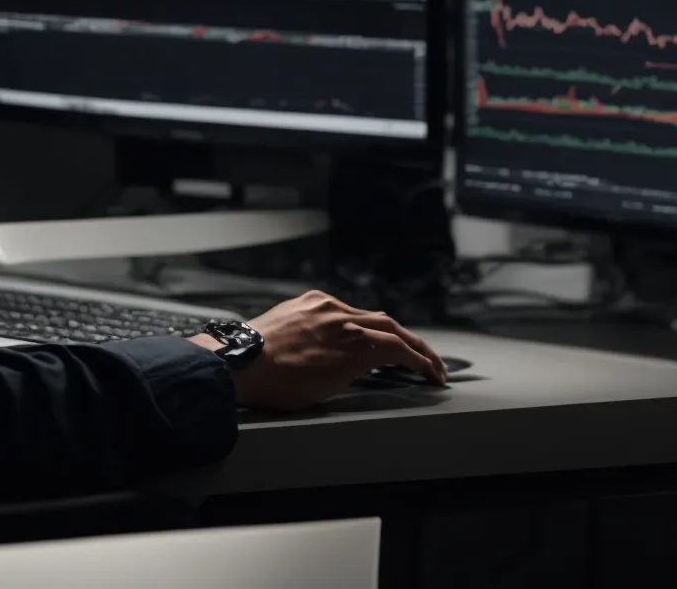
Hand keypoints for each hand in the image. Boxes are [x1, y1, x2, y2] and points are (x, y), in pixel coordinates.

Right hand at [190, 291, 447, 410]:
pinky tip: (429, 372)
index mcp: (311, 305)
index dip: (374, 331)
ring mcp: (346, 323)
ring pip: (393, 330)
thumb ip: (303, 340)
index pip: (354, 316)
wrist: (242, 363)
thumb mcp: (282, 339)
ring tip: (434, 367)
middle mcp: (332, 308)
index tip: (382, 345)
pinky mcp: (358, 344)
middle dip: (404, 338)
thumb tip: (312, 360)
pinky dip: (417, 360)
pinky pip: (397, 349)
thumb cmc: (252, 362)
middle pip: (379, 319)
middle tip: (421, 355)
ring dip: (417, 349)